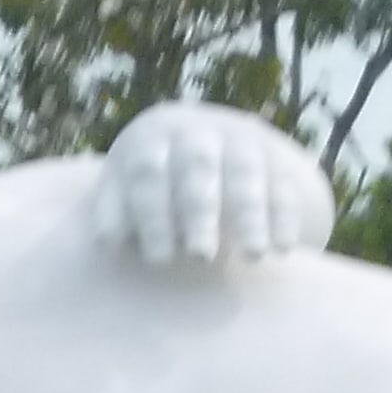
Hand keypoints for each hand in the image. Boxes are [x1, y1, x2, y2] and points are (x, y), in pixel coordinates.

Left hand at [90, 102, 335, 268]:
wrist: (209, 141)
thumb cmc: (153, 181)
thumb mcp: (126, 188)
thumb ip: (114, 213)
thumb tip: (107, 239)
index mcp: (153, 138)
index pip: (150, 173)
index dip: (154, 215)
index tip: (159, 259)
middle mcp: (198, 133)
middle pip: (199, 169)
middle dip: (200, 213)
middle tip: (200, 256)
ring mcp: (240, 142)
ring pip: (246, 176)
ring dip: (251, 216)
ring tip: (253, 255)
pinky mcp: (274, 159)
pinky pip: (282, 186)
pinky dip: (284, 218)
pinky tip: (282, 250)